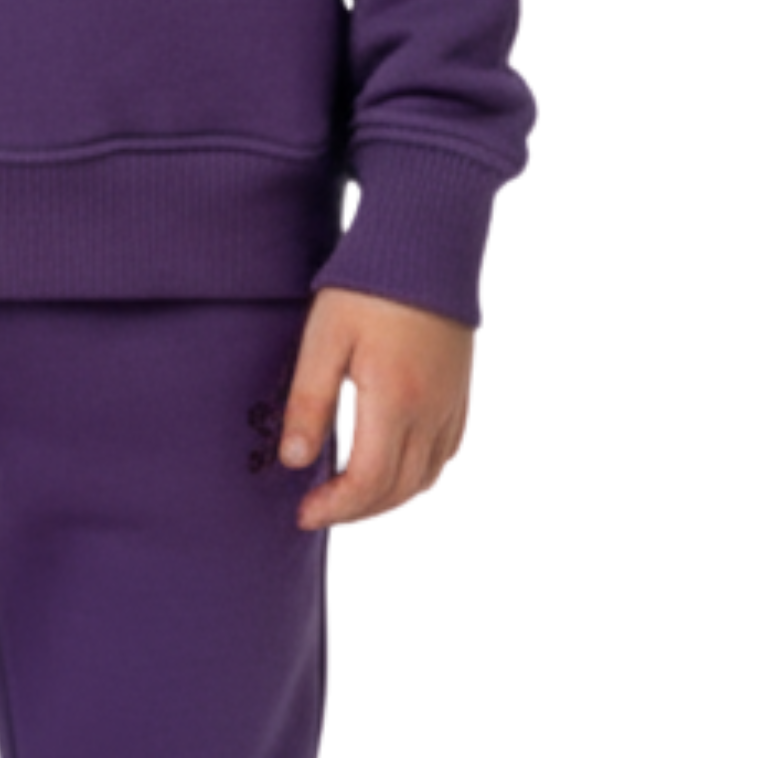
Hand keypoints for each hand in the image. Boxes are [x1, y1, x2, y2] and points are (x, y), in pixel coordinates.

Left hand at [278, 289, 475, 532]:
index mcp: (394, 401)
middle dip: (356, 513)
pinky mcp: (463, 394)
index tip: (303, 513)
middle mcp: (431, 413)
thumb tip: (294, 461)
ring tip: (350, 500)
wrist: (429, 244)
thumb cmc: (368, 287)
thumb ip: (309, 402)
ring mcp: (453, 406)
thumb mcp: (324, 338)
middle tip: (319, 511)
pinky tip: (395, 474)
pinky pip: (448, 456)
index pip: (367, 482)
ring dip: (388, 502)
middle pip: (398, 490)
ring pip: (428, 480)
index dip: (335, 509)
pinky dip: (421, 480)